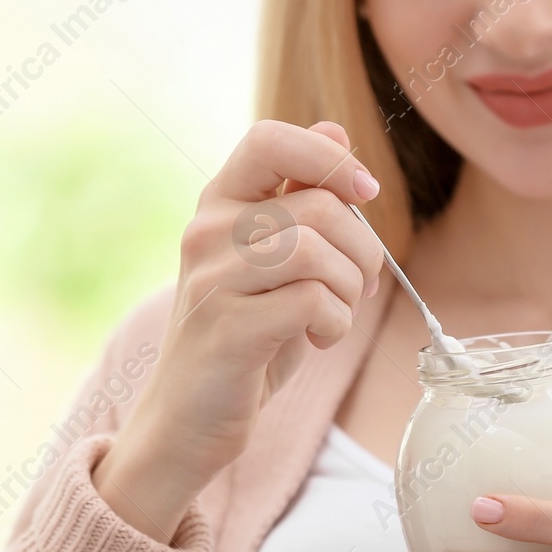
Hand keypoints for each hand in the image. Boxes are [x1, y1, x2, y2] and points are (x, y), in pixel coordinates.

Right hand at [93, 119, 386, 540]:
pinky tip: (316, 341)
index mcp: (218, 205)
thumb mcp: (275, 263)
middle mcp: (207, 232)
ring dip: (348, 291)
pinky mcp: (227, 327)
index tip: (363, 192)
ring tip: (332, 316)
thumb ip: (300, 199)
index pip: (269, 139)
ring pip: (318, 251)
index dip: (329, 158)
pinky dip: (334, 325)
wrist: (188, 421)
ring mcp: (212, 279)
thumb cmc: (243, 339)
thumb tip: (335, 130)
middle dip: (362, 250)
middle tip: (355, 288)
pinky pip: (312, 301)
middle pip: (319, 206)